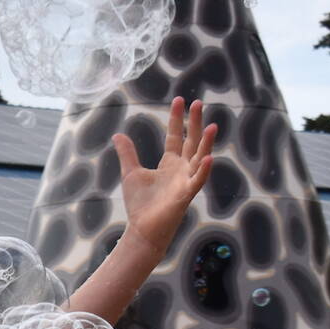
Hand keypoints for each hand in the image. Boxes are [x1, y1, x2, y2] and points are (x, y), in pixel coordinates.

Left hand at [115, 98, 217, 255]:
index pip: (176, 136)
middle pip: (191, 141)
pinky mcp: (186, 195)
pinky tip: (209, 157)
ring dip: (206, 143)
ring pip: (200, 158)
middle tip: (198, 103)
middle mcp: (182, 169)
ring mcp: (186, 181)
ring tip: (211, 126)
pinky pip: (198, 180)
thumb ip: (128, 153)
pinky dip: (204, 170)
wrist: (142, 229)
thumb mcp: (131, 173)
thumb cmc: (140, 204)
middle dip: (194, 123)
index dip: (177, 119)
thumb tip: (118, 134)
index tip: (180, 100)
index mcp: (170, 163)